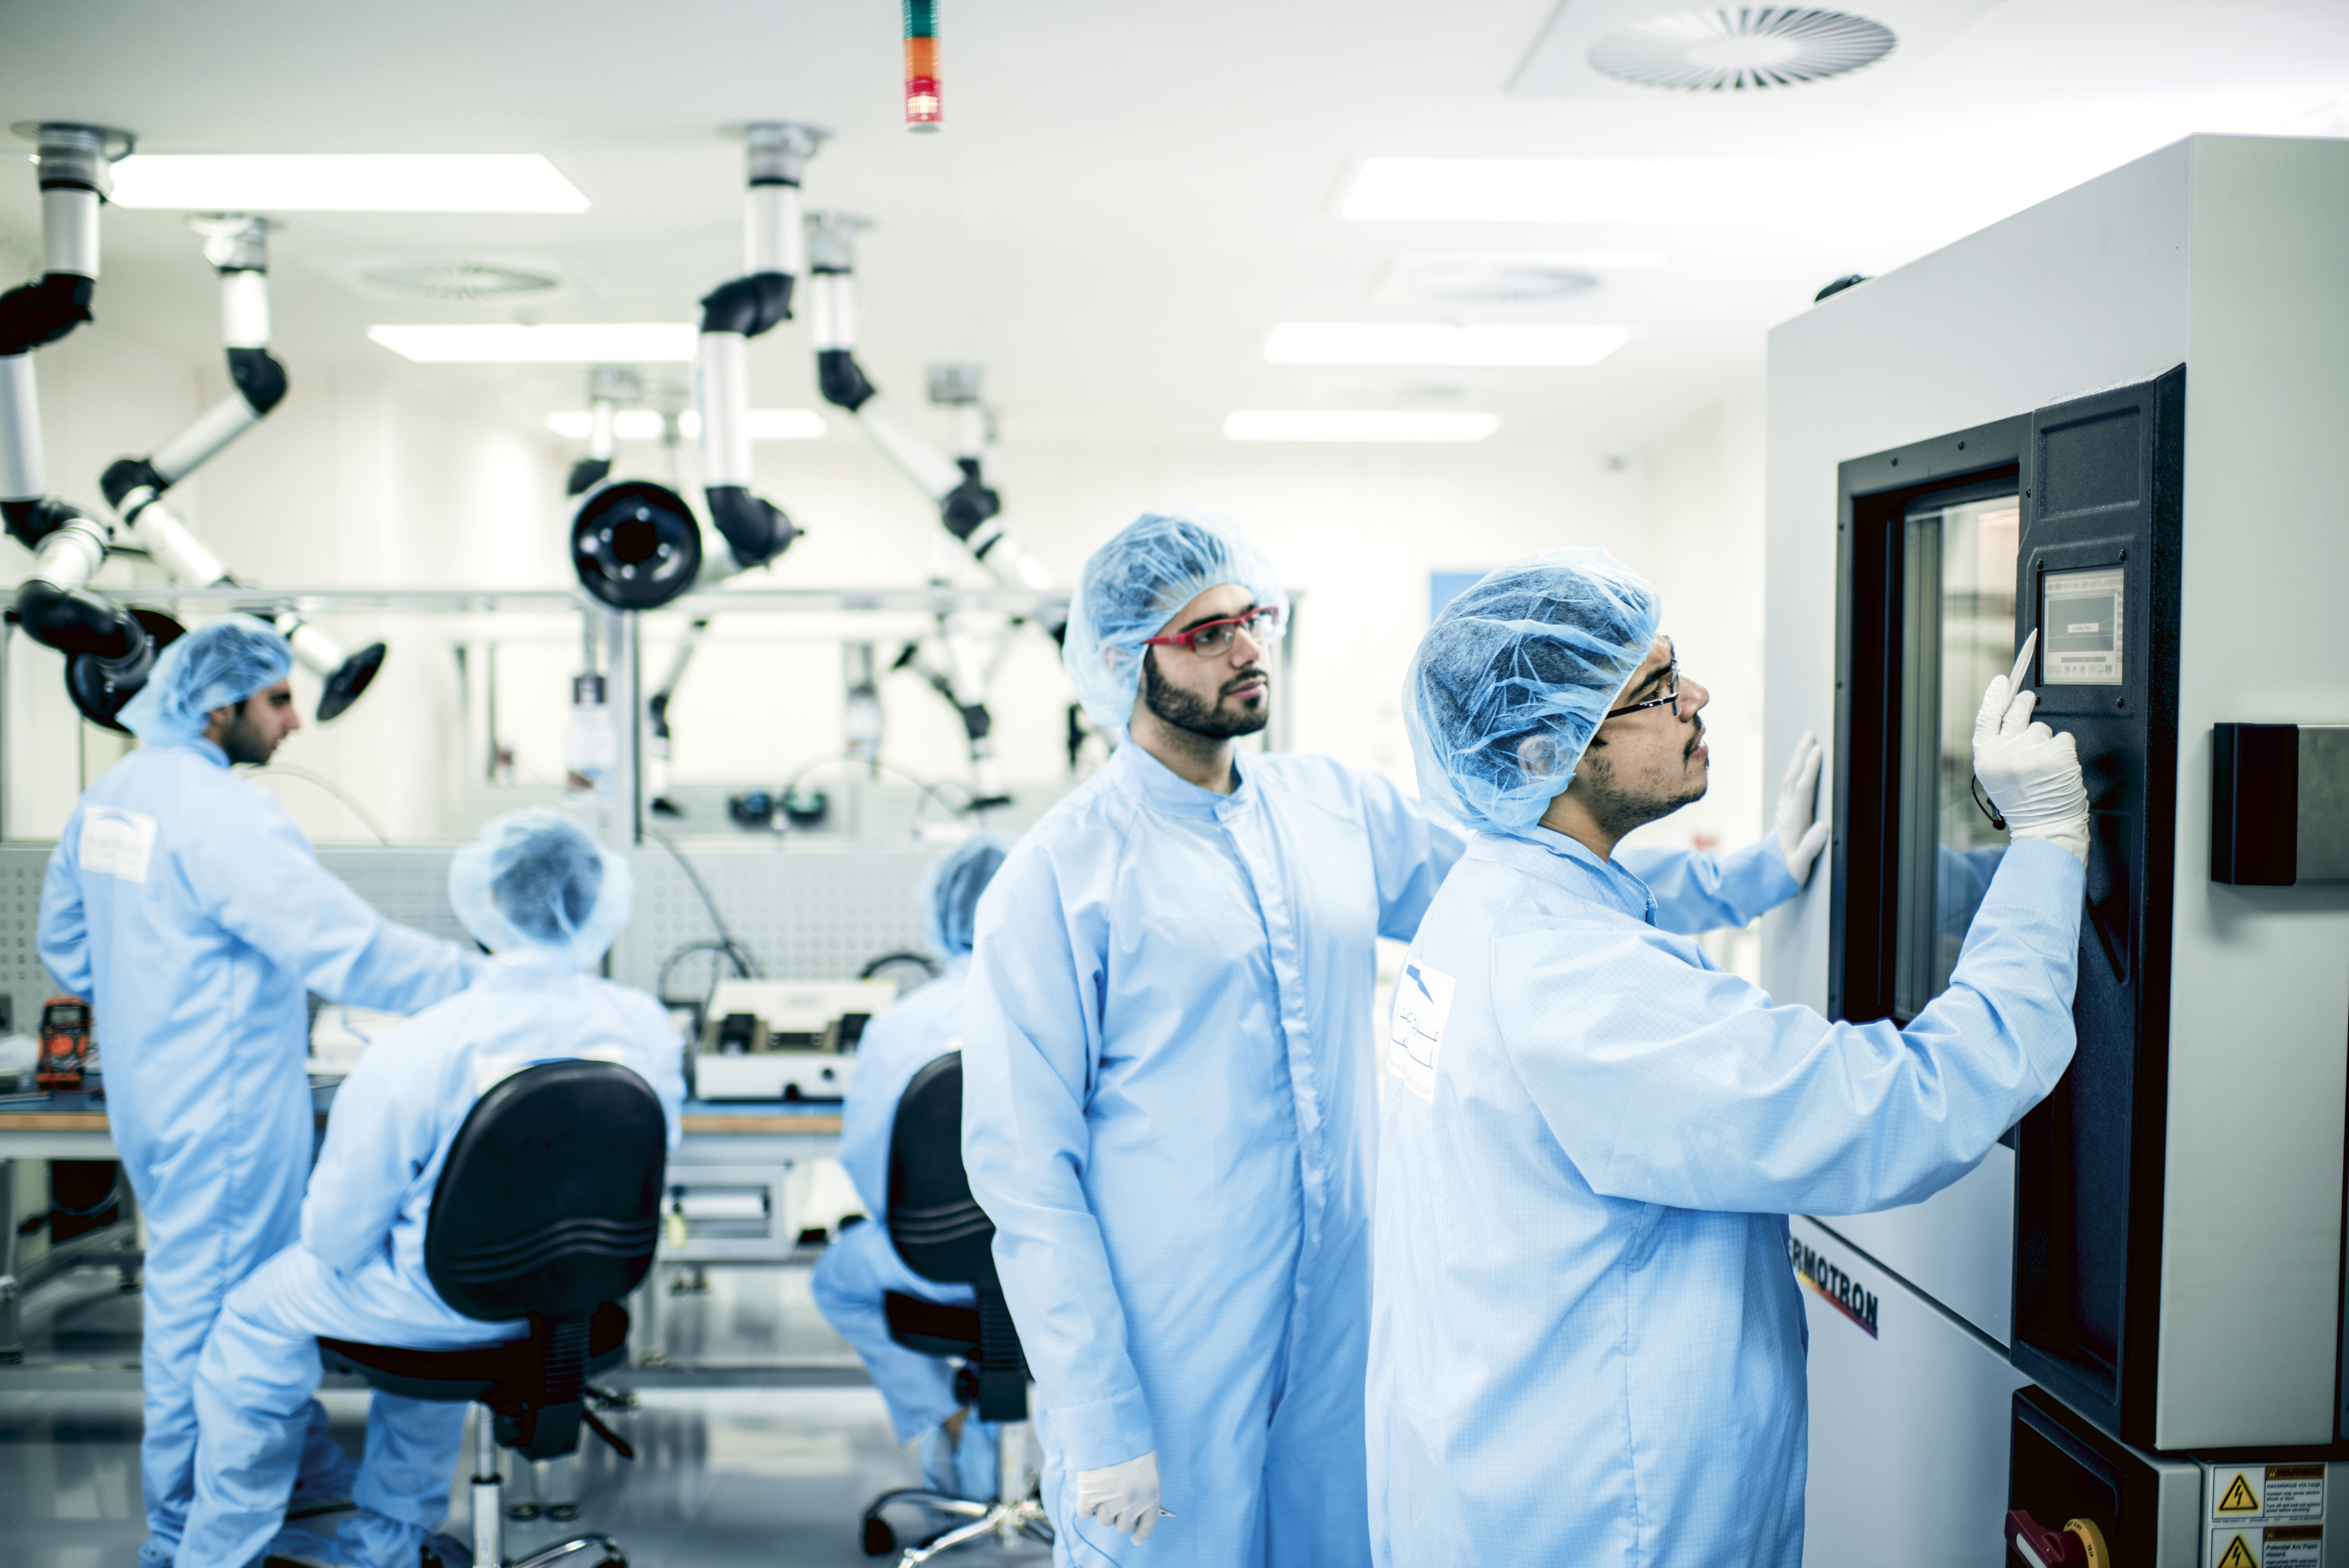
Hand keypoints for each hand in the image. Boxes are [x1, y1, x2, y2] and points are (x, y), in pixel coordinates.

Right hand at [1076, 1450, 1162, 1542]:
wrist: (1109, 1425)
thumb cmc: (1131, 1443)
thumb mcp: (1149, 1467)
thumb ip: (1150, 1490)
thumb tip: (1157, 1508)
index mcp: (1150, 1493)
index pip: (1148, 1526)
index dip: (1141, 1535)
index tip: (1135, 1539)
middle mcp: (1132, 1501)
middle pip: (1123, 1526)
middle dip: (1119, 1515)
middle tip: (1115, 1498)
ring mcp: (1110, 1499)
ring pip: (1104, 1520)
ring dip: (1102, 1508)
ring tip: (1102, 1487)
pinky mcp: (1089, 1494)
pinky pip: (1085, 1513)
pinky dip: (1086, 1505)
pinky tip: (1089, 1491)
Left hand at [1774, 730, 1829, 886]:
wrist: (1767, 877)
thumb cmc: (1787, 872)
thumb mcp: (1799, 866)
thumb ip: (1810, 848)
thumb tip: (1823, 828)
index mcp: (1794, 822)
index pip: (1803, 789)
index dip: (1810, 770)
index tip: (1817, 751)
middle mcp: (1788, 813)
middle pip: (1794, 778)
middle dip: (1802, 756)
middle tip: (1809, 736)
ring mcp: (1785, 812)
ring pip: (1790, 780)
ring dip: (1797, 761)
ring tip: (1806, 744)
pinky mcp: (1785, 815)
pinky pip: (1789, 788)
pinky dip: (1795, 773)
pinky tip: (1798, 767)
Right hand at [1973, 632, 2088, 864]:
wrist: (2046, 827)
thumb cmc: (2024, 804)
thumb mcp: (1997, 776)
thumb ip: (1999, 747)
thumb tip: (2008, 717)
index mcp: (1987, 758)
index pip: (1987, 717)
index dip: (1994, 696)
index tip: (2001, 681)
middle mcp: (2006, 752)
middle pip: (2018, 712)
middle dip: (2026, 703)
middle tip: (2030, 702)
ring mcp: (2032, 752)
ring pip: (2044, 728)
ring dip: (2048, 742)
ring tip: (2046, 766)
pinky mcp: (2057, 754)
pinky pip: (2064, 738)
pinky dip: (2065, 751)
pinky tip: (2059, 769)